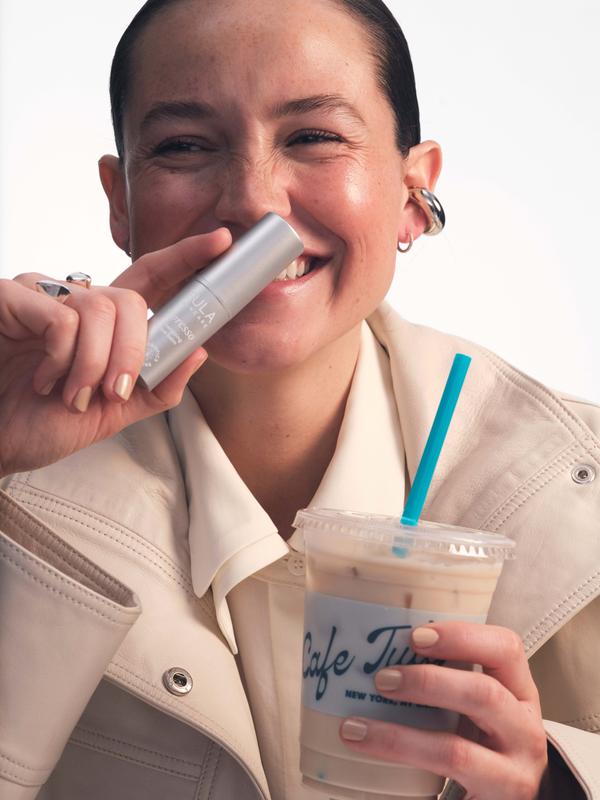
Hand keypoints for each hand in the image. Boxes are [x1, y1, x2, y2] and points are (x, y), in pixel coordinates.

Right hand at [0, 228, 231, 477]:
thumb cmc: (41, 423)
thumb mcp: (112, 413)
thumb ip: (155, 388)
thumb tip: (199, 351)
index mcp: (103, 325)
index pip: (150, 278)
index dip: (185, 257)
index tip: (222, 240)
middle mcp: (75, 301)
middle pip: (132, 300)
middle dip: (132, 354)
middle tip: (109, 392)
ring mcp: (42, 295)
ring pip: (101, 308)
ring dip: (94, 364)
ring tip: (70, 394)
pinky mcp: (10, 296)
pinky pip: (62, 317)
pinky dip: (62, 357)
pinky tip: (44, 380)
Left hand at [339, 621, 547, 799]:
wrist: (508, 797)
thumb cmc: (485, 738)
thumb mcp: (480, 704)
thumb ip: (448, 676)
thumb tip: (375, 650)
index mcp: (520, 692)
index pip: (506, 649)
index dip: (461, 637)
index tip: (415, 636)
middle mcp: (525, 730)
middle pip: (484, 695)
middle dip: (428, 683)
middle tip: (382, 679)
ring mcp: (512, 774)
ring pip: (456, 752)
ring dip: (399, 739)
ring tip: (355, 728)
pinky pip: (445, 792)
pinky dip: (400, 774)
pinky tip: (370, 762)